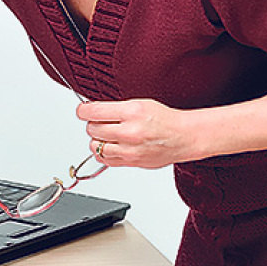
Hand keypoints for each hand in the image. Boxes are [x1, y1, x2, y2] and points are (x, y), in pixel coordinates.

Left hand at [75, 98, 201, 168]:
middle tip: (101, 121)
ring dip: (97, 140)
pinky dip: (103, 153)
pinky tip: (111, 146)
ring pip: (95, 146)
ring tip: (107, 134)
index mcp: (131, 112)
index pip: (92, 112)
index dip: (83, 110)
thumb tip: (90, 111)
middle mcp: (129, 132)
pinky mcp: (131, 162)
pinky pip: (104, 159)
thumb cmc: (164, 119)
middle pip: (92, 129)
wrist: (183, 136)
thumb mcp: (139, 103)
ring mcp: (130, 149)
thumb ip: (115, 108)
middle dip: (93, 124)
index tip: (83, 110)